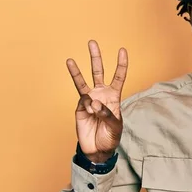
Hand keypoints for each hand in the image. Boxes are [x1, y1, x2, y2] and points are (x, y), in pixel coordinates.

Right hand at [66, 40, 127, 162]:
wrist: (97, 149)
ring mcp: (89, 100)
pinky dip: (87, 104)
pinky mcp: (79, 108)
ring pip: (83, 82)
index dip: (121, 64)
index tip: (122, 50)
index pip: (119, 77)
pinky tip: (91, 111)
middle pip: (98, 72)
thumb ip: (107, 113)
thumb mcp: (115, 126)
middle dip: (96, 57)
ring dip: (76, 71)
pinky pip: (83, 101)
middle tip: (92, 42)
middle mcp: (101, 95)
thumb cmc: (110, 136)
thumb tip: (94, 102)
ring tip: (70, 59)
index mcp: (114, 97)